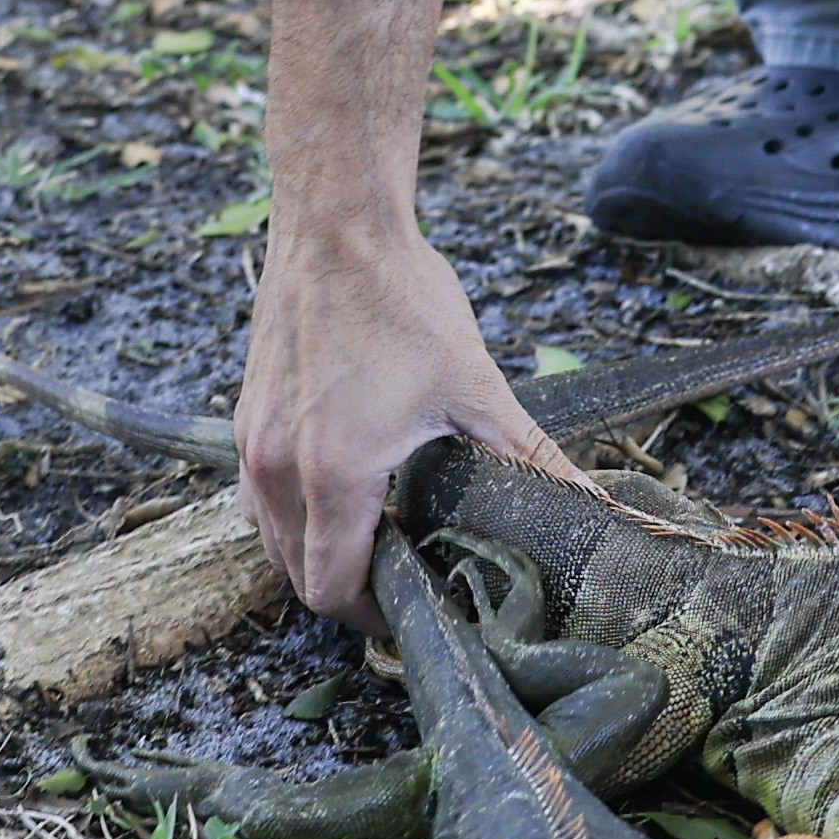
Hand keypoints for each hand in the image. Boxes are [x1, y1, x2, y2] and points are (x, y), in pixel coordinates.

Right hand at [237, 0, 575, 626]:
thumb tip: (592, 509)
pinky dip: (294, 516)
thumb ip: (531, 459)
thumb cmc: (401, 299)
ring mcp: (251, 443)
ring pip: (273, 540)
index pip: (335, 589)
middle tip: (412, 579)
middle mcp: (276, 468)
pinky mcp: (245, 419)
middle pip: (299, 576)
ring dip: (319, 555)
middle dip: (353, 592)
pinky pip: (258, 498)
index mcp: (333, 475)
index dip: (378, 616)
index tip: (422, 606)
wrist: (336, 223)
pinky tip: (344, 494)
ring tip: (382, 541)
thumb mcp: (477, 388)